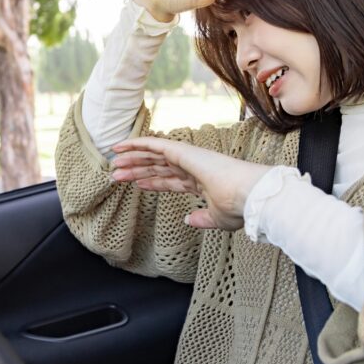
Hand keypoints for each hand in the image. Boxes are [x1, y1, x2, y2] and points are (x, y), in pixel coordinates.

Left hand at [110, 137, 270, 230]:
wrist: (249, 196)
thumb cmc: (240, 208)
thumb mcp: (217, 219)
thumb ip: (202, 219)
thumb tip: (188, 219)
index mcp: (202, 182)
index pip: (172, 180)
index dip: (153, 182)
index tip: (138, 184)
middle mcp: (193, 167)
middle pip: (159, 167)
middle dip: (138, 170)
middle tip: (117, 174)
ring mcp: (188, 157)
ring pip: (153, 156)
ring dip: (133, 158)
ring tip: (114, 161)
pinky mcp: (183, 151)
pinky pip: (154, 144)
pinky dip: (137, 143)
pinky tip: (121, 146)